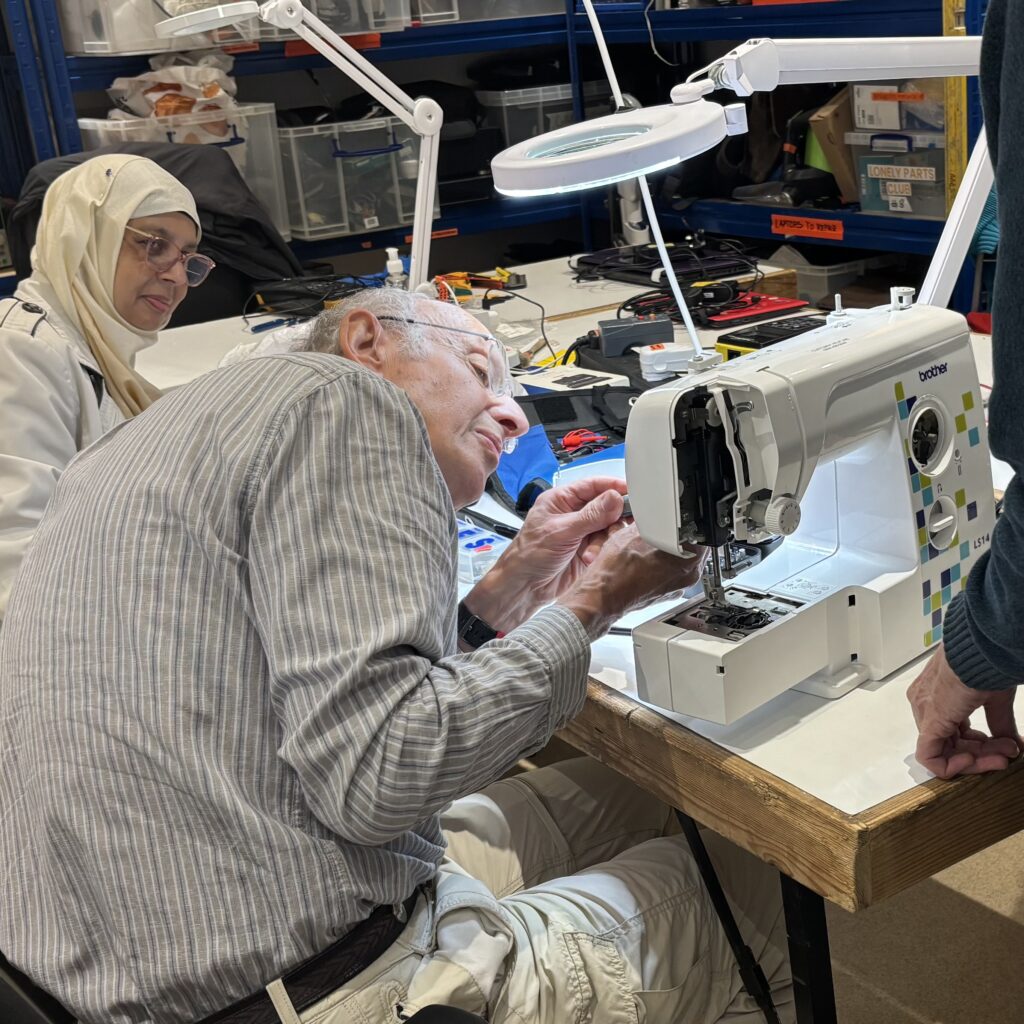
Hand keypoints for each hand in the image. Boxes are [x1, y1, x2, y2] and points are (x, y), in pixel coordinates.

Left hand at [464, 477, 628, 631]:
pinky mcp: (587, 549)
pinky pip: (605, 544)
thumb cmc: (529, 556)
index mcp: (561, 500)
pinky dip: (602, 551)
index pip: (593, 485)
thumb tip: (614, 498)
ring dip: (604, 539)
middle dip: (612, 518)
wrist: (524, 587)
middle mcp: (573, 513)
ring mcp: (581, 532)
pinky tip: (591, 559)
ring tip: (591, 553)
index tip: (631, 492)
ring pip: (608, 526)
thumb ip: (590, 515)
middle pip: (606, 506)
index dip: (613, 487)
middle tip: (614, 527)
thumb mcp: (561, 532)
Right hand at [557, 524, 707, 639]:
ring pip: (677, 559)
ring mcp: (675, 587)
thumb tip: (655, 511)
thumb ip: (653, 519)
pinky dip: (658, 563)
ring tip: (647, 542)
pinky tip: (641, 559)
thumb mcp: (634, 531)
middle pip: (690, 546)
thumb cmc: (615, 572)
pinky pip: (667, 572)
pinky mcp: (663, 593)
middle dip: (675, 534)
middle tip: (660, 526)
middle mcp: (687, 577)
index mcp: (689, 560)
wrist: (600, 596)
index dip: (688, 519)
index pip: (701, 532)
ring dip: (666, 548)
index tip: (679, 515)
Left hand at [907, 644, 1020, 778]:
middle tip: (1009, 754)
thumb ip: (999, 722)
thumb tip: (1012, 743)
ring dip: (976, 759)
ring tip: (1004, 755)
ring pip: (944, 751)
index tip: (1006, 746)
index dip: (981, 745)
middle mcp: (926, 704)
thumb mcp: (994, 698)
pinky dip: (953, 765)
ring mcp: (925, 713)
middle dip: (983, 753)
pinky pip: (930, 756)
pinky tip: (976, 760)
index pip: (954, 731)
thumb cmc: (985, 663)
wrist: (981, 652)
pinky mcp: (929, 723)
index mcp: (937, 695)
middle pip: (950, 742)